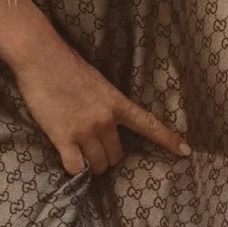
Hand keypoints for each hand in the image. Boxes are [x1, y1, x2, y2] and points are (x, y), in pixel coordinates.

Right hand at [10, 31, 190, 175]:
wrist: (41, 58)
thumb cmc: (67, 64)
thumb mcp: (97, 82)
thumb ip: (105, 103)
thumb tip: (106, 120)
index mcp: (117, 102)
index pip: (149, 125)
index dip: (168, 140)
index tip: (186, 151)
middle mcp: (105, 120)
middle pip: (117, 155)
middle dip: (108, 157)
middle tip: (96, 149)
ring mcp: (85, 130)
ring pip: (98, 165)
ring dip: (92, 165)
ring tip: (81, 156)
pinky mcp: (63, 138)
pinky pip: (76, 168)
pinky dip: (74, 169)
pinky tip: (70, 161)